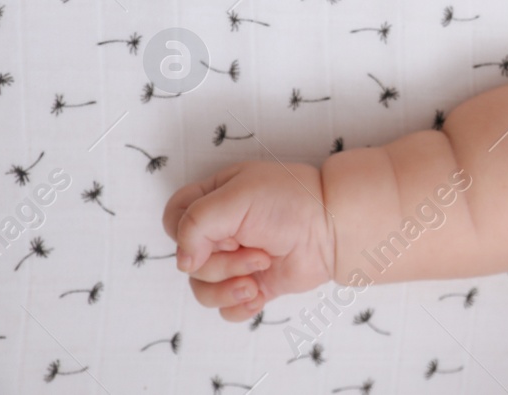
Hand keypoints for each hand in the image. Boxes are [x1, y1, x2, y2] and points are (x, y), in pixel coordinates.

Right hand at [162, 160, 335, 321]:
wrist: (334, 228)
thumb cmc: (290, 202)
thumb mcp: (236, 198)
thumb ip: (195, 224)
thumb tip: (183, 262)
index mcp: (214, 199)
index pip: (174, 220)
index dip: (184, 235)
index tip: (213, 238)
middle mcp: (221, 231)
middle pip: (188, 263)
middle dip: (219, 264)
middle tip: (255, 252)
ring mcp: (236, 259)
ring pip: (203, 289)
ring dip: (227, 288)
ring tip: (258, 275)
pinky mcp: (253, 284)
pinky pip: (226, 309)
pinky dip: (238, 307)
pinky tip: (258, 295)